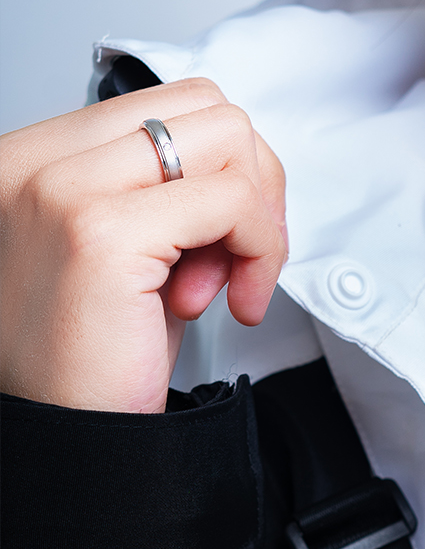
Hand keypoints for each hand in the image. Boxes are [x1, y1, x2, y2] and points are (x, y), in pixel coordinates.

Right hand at [0, 78, 286, 412]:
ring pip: (228, 136)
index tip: (228, 241)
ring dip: (258, 219)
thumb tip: (248, 170)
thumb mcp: (141, 258)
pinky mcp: (101, 233)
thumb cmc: (102, 362)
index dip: (228, 170)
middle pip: (208, 106)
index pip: (172, 105)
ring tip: (225, 287)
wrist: (74, 443)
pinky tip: (232, 305)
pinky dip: (260, 251)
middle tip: (240, 260)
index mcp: (41, 159)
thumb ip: (175, 198)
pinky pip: (233, 202)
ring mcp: (63, 190)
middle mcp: (39, 162)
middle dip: (254, 184)